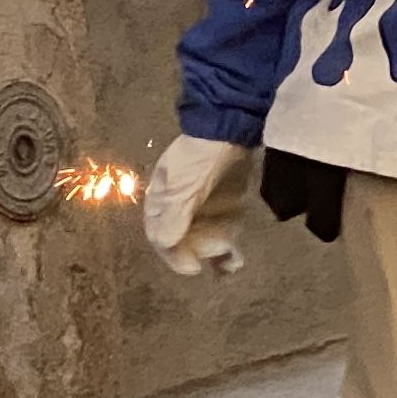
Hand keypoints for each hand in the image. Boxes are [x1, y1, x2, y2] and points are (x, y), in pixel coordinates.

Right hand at [143, 133, 254, 276]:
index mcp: (161, 203)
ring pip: (204, 240)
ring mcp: (202, 208)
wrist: (229, 128)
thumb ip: (175, 215)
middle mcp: (179, 209)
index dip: (173, 255)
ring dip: (215, 256)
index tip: (191, 268)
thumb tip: (166, 244)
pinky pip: (223, 231)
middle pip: (184, 241)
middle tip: (216, 258)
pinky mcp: (224, 205)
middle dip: (197, 254)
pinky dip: (228, 247)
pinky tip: (235, 259)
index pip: (161, 237)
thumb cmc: (199, 158)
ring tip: (232, 265)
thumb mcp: (183, 186)